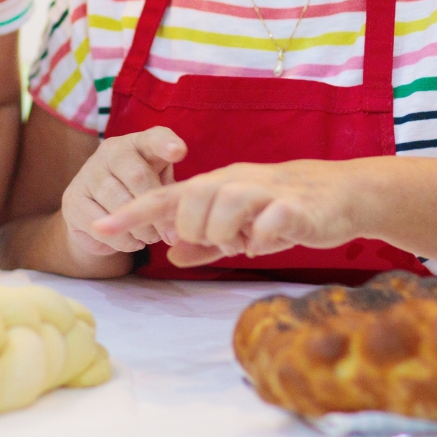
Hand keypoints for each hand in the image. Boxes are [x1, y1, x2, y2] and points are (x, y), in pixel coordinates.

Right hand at [61, 127, 186, 258]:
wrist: (97, 216)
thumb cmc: (138, 195)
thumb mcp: (159, 186)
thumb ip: (170, 194)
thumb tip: (181, 217)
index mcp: (138, 143)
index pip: (153, 138)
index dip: (166, 144)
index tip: (178, 152)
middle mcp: (111, 151)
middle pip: (138, 176)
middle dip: (156, 210)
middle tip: (170, 234)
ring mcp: (88, 174)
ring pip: (120, 204)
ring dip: (142, 229)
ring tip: (151, 238)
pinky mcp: (73, 200)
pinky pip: (102, 225)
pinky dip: (123, 240)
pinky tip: (132, 241)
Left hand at [91, 159, 365, 267]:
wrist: (339, 195)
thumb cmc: (283, 211)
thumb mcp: (238, 227)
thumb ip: (204, 242)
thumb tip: (171, 255)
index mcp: (215, 186)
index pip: (163, 198)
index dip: (129, 214)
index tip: (96, 228)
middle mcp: (232, 181)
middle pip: (190, 205)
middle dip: (199, 232)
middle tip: (226, 239)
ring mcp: (262, 191)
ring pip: (223, 211)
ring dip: (230, 235)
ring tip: (248, 239)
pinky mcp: (292, 206)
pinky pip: (265, 225)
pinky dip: (262, 240)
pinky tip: (271, 239)